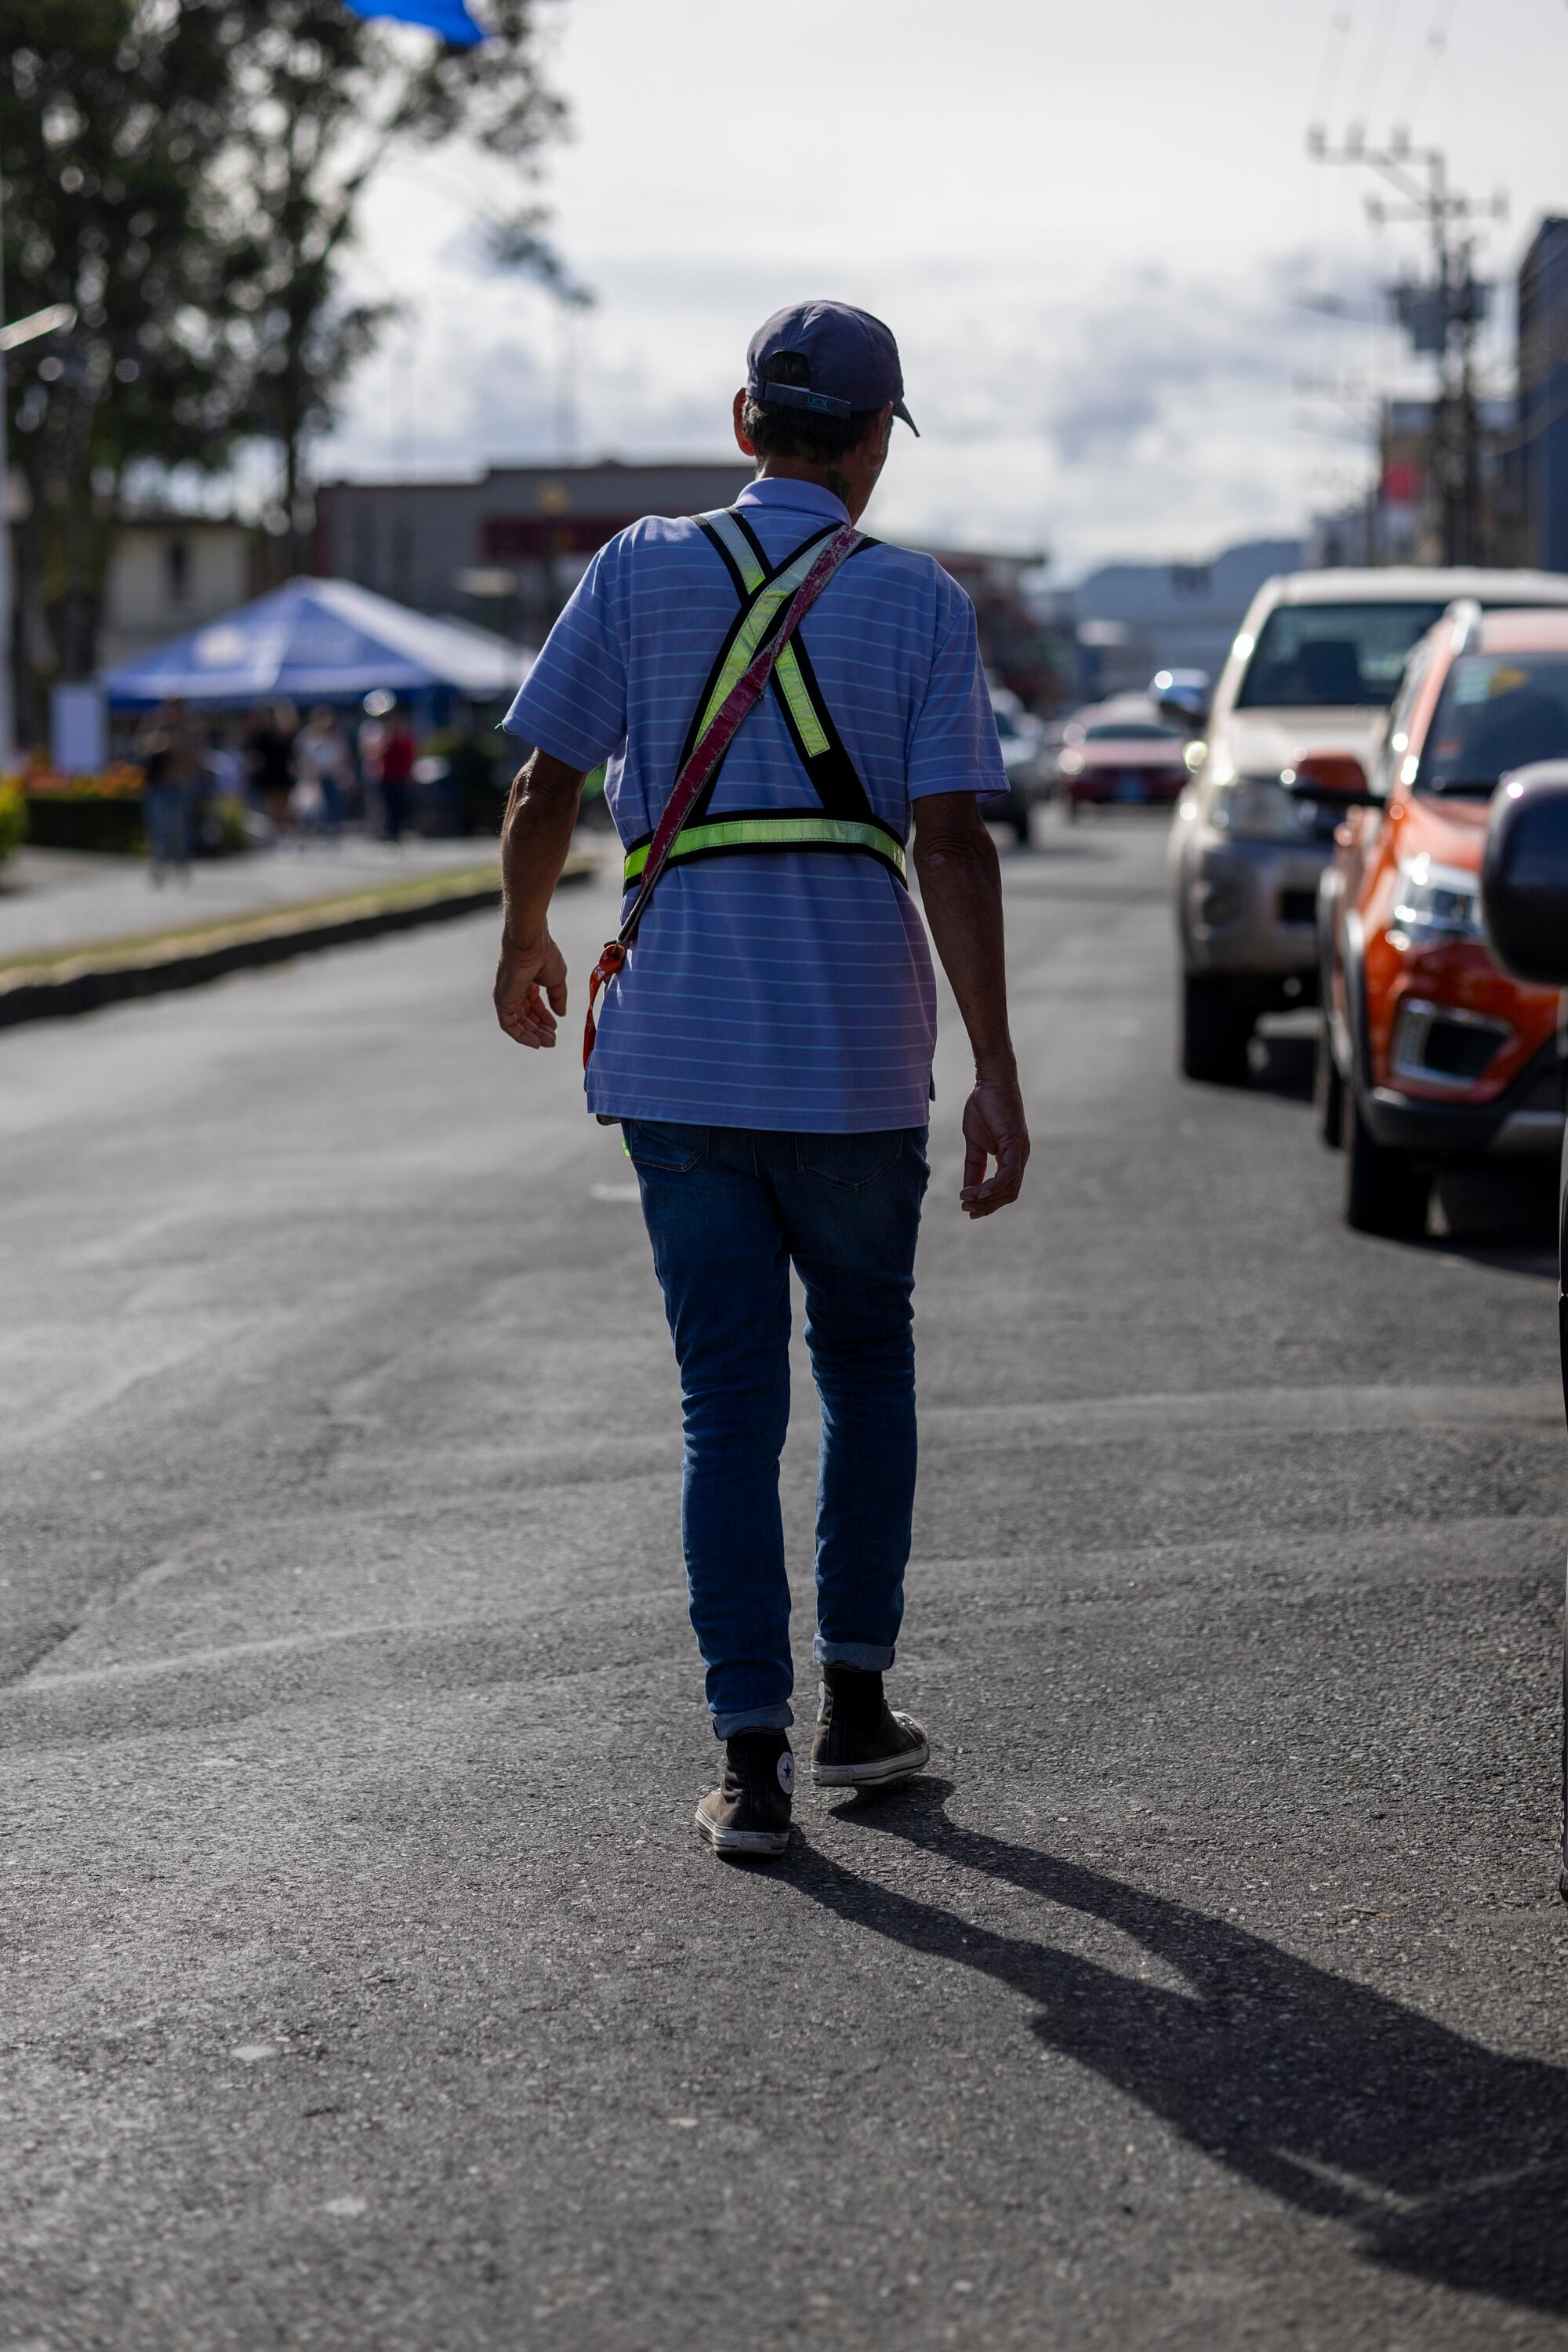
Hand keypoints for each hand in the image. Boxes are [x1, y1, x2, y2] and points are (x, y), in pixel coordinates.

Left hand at [494, 932, 567, 1049]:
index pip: (534, 1006)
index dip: (545, 1018)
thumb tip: (561, 1013)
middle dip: (540, 1029)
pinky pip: (509, 1025)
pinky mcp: (502, 1002)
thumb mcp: (556, 980)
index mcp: (527, 982)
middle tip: (552, 1040)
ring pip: (518, 1023)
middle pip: (526, 1016)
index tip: (555, 1028)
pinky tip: (535, 1042)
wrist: (531, 946)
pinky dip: (521, 1035)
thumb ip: (557, 998)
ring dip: (533, 1034)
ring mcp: (507, 996)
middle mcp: (515, 990)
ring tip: (547, 1042)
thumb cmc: (543, 955)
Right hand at [960, 1075, 1028, 1217]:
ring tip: (966, 1199)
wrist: (990, 1082)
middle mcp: (1019, 1158)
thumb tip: (968, 1189)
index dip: (988, 1204)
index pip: (1005, 1190)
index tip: (969, 1211)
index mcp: (1011, 1158)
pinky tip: (977, 1191)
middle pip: (1009, 1194)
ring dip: (987, 1198)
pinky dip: (993, 1185)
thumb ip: (973, 1166)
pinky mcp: (1015, 1142)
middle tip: (966, 1210)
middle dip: (987, 1206)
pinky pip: (1008, 1172)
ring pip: (1010, 1187)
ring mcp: (1020, 1151)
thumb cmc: (983, 1108)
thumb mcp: (974, 1143)